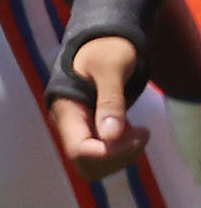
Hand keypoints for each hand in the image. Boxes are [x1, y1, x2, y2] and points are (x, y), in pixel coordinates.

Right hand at [50, 35, 152, 179]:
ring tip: (139, 130)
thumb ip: (111, 101)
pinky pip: (103, 155)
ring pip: (95, 165)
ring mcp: (78, 129)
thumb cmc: (107, 49)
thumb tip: (110, 136)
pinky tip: (131, 129)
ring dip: (122, 156)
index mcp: (66, 110)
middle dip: (118, 157)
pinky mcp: (89, 130)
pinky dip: (122, 150)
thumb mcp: (112, 68)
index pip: (81, 150)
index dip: (111, 153)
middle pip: (86, 164)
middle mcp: (68, 124)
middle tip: (141, 133)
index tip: (138, 133)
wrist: (102, 41)